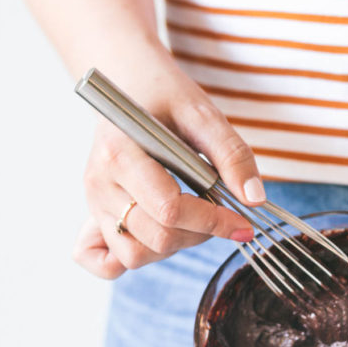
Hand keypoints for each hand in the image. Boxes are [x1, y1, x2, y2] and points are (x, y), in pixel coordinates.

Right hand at [73, 57, 262, 278]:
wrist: (130, 84)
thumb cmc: (165, 97)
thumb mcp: (203, 114)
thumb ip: (231, 155)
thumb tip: (253, 199)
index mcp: (120, 153)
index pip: (169, 209)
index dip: (213, 221)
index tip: (243, 222)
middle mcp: (99, 183)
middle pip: (156, 238)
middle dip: (200, 234)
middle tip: (219, 214)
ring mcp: (94, 203)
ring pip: (135, 255)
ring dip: (173, 247)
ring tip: (191, 219)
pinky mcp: (94, 216)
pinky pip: (105, 262)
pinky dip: (130, 260)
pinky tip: (156, 239)